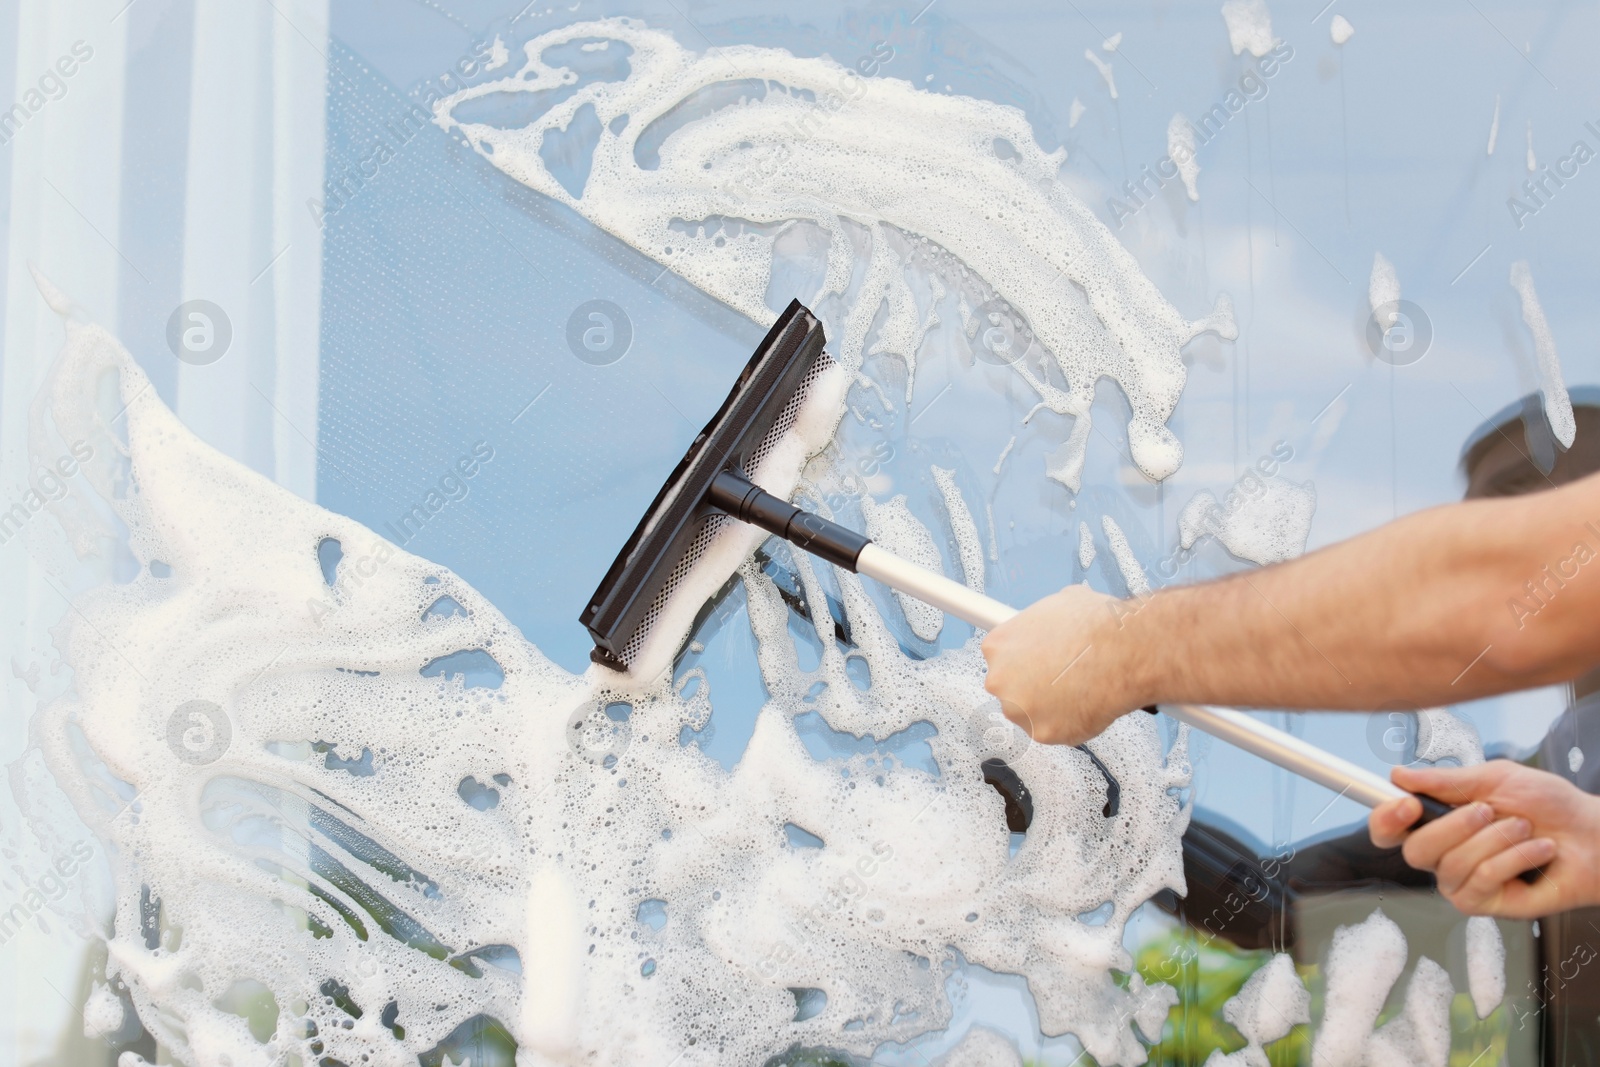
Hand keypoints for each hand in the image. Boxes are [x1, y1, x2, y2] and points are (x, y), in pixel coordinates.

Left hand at [981, 584, 1149, 745]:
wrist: (1123, 652)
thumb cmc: (1095, 626)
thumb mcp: (1061, 603)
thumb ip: (1045, 620)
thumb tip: (1056, 621)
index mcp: (997, 645)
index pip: (1000, 657)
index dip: (1024, 659)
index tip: (1038, 661)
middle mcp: (1000, 680)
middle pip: (1010, 687)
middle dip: (1033, 684)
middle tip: (1061, 676)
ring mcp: (1019, 710)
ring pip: (1030, 713)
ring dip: (1048, 706)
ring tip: (1078, 689)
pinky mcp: (1042, 733)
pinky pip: (1054, 730)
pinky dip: (1069, 722)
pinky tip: (1086, 705)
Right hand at [1369, 762, 1599, 917]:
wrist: (1593, 835)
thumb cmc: (1548, 805)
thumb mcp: (1496, 779)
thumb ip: (1446, 780)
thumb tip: (1398, 776)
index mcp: (1437, 822)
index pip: (1389, 829)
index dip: (1385, 818)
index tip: (1407, 803)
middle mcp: (1443, 855)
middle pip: (1415, 850)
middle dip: (1454, 826)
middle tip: (1486, 810)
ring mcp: (1462, 882)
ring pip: (1452, 865)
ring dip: (1494, 840)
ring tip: (1523, 828)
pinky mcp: (1487, 904)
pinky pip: (1483, 881)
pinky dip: (1514, 859)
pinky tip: (1539, 850)